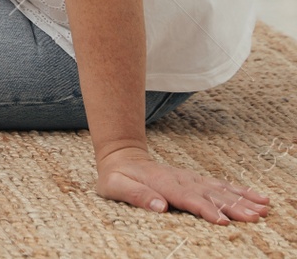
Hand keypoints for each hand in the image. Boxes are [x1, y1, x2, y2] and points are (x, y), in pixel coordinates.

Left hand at [97, 147, 269, 223]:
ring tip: (263, 208)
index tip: (222, 221)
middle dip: (233, 206)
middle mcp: (180, 179)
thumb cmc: (116, 177)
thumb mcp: (115, 186)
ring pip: (218, 189)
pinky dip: (238, 190)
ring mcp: (189, 178)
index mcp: (162, 183)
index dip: (205, 209)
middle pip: (209, 194)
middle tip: (255, 217)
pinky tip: (255, 196)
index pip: (187, 198)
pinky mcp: (194, 179)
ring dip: (241, 199)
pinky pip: (219, 185)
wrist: (121, 157)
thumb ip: (136, 195)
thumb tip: (160, 206)